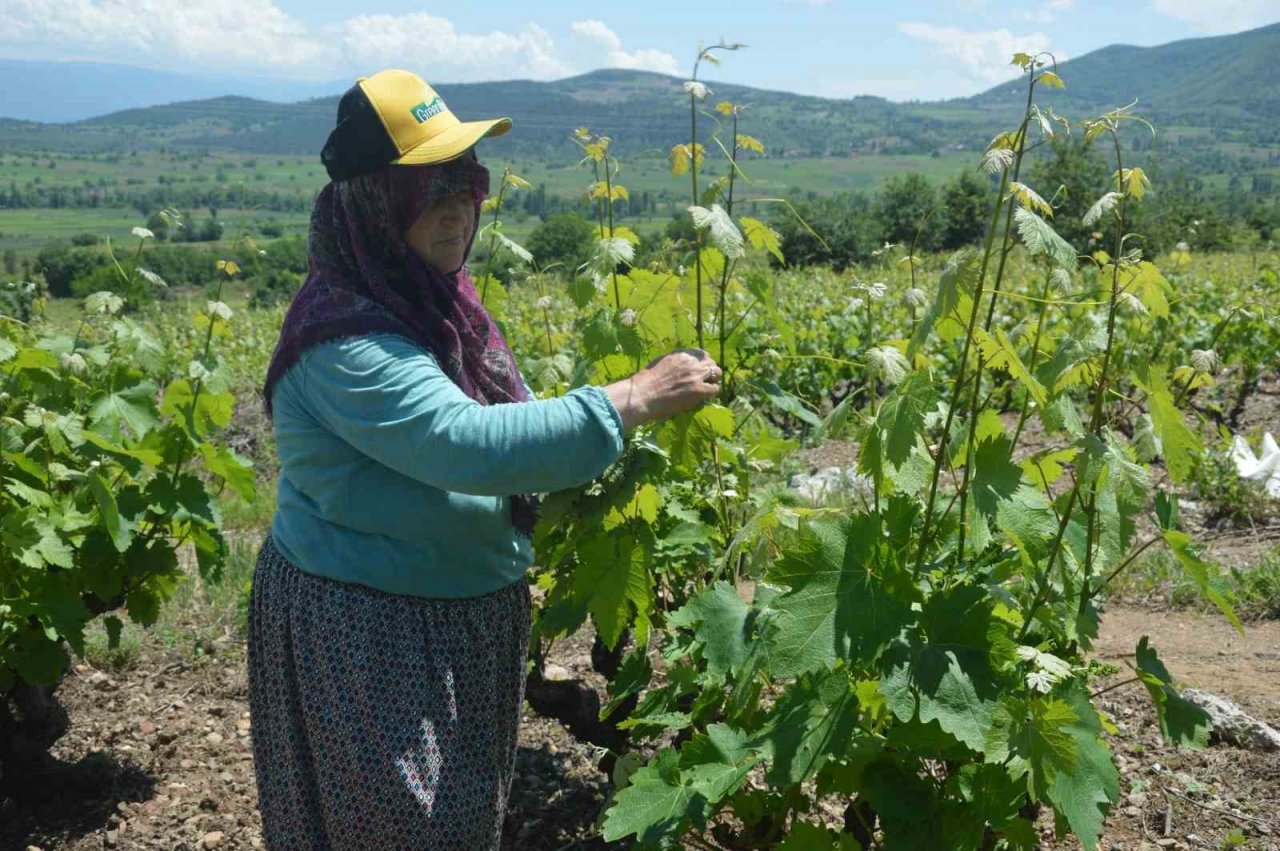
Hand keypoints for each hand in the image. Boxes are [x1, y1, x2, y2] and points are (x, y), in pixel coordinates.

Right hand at [604, 349, 721, 429]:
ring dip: (713, 380)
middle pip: (711, 362)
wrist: (643, 395)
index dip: (703, 362)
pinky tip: (703, 397)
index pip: (701, 353)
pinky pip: (715, 389)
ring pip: (717, 373)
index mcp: (681, 354)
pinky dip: (711, 393)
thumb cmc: (646, 382)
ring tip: (706, 388)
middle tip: (705, 380)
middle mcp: (691, 362)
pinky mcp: (699, 390)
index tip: (701, 369)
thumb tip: (681, 365)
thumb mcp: (660, 362)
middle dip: (710, 370)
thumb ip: (674, 361)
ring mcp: (696, 376)